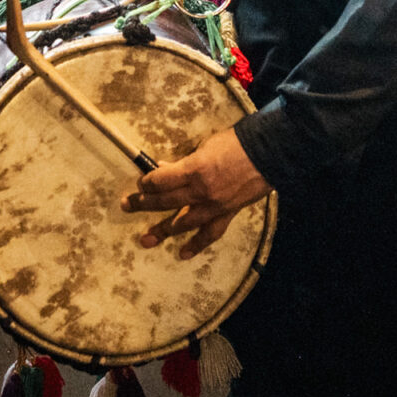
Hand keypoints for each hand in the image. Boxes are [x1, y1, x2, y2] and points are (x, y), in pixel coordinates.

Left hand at [122, 127, 271, 258]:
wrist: (268, 153)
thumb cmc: (237, 143)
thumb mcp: (206, 145)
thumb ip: (185, 160)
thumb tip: (167, 168)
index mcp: (194, 170)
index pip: (161, 181)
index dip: (147, 183)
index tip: (140, 183)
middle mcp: (201, 192)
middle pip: (165, 201)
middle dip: (144, 204)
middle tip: (128, 206)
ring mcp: (214, 206)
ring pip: (183, 223)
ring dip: (163, 231)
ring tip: (146, 239)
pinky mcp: (227, 214)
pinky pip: (210, 234)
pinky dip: (196, 245)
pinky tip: (183, 253)